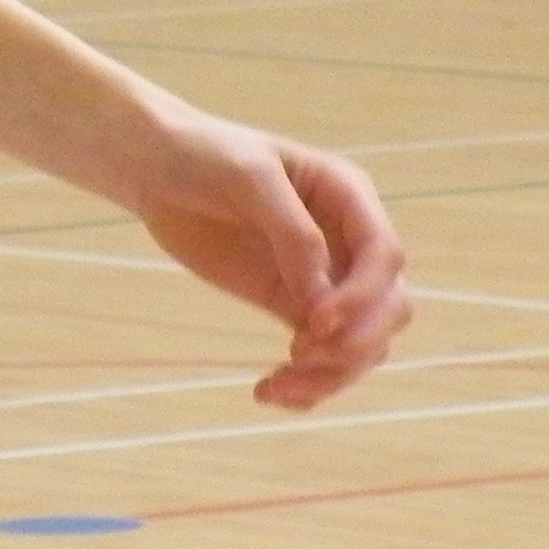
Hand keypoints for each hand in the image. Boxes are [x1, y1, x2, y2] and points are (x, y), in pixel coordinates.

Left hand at [125, 113, 411, 410]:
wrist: (158, 168)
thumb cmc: (206, 155)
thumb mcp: (249, 176)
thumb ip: (291, 232)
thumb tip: (322, 298)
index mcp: (349, 196)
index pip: (385, 256)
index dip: (362, 296)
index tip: (315, 323)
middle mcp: (347, 241)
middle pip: (390, 307)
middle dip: (357, 342)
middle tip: (300, 356)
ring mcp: (323, 278)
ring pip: (363, 343)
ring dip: (333, 375)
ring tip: (276, 386)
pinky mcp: (291, 306)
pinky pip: (323, 356)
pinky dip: (308, 384)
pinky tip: (268, 392)